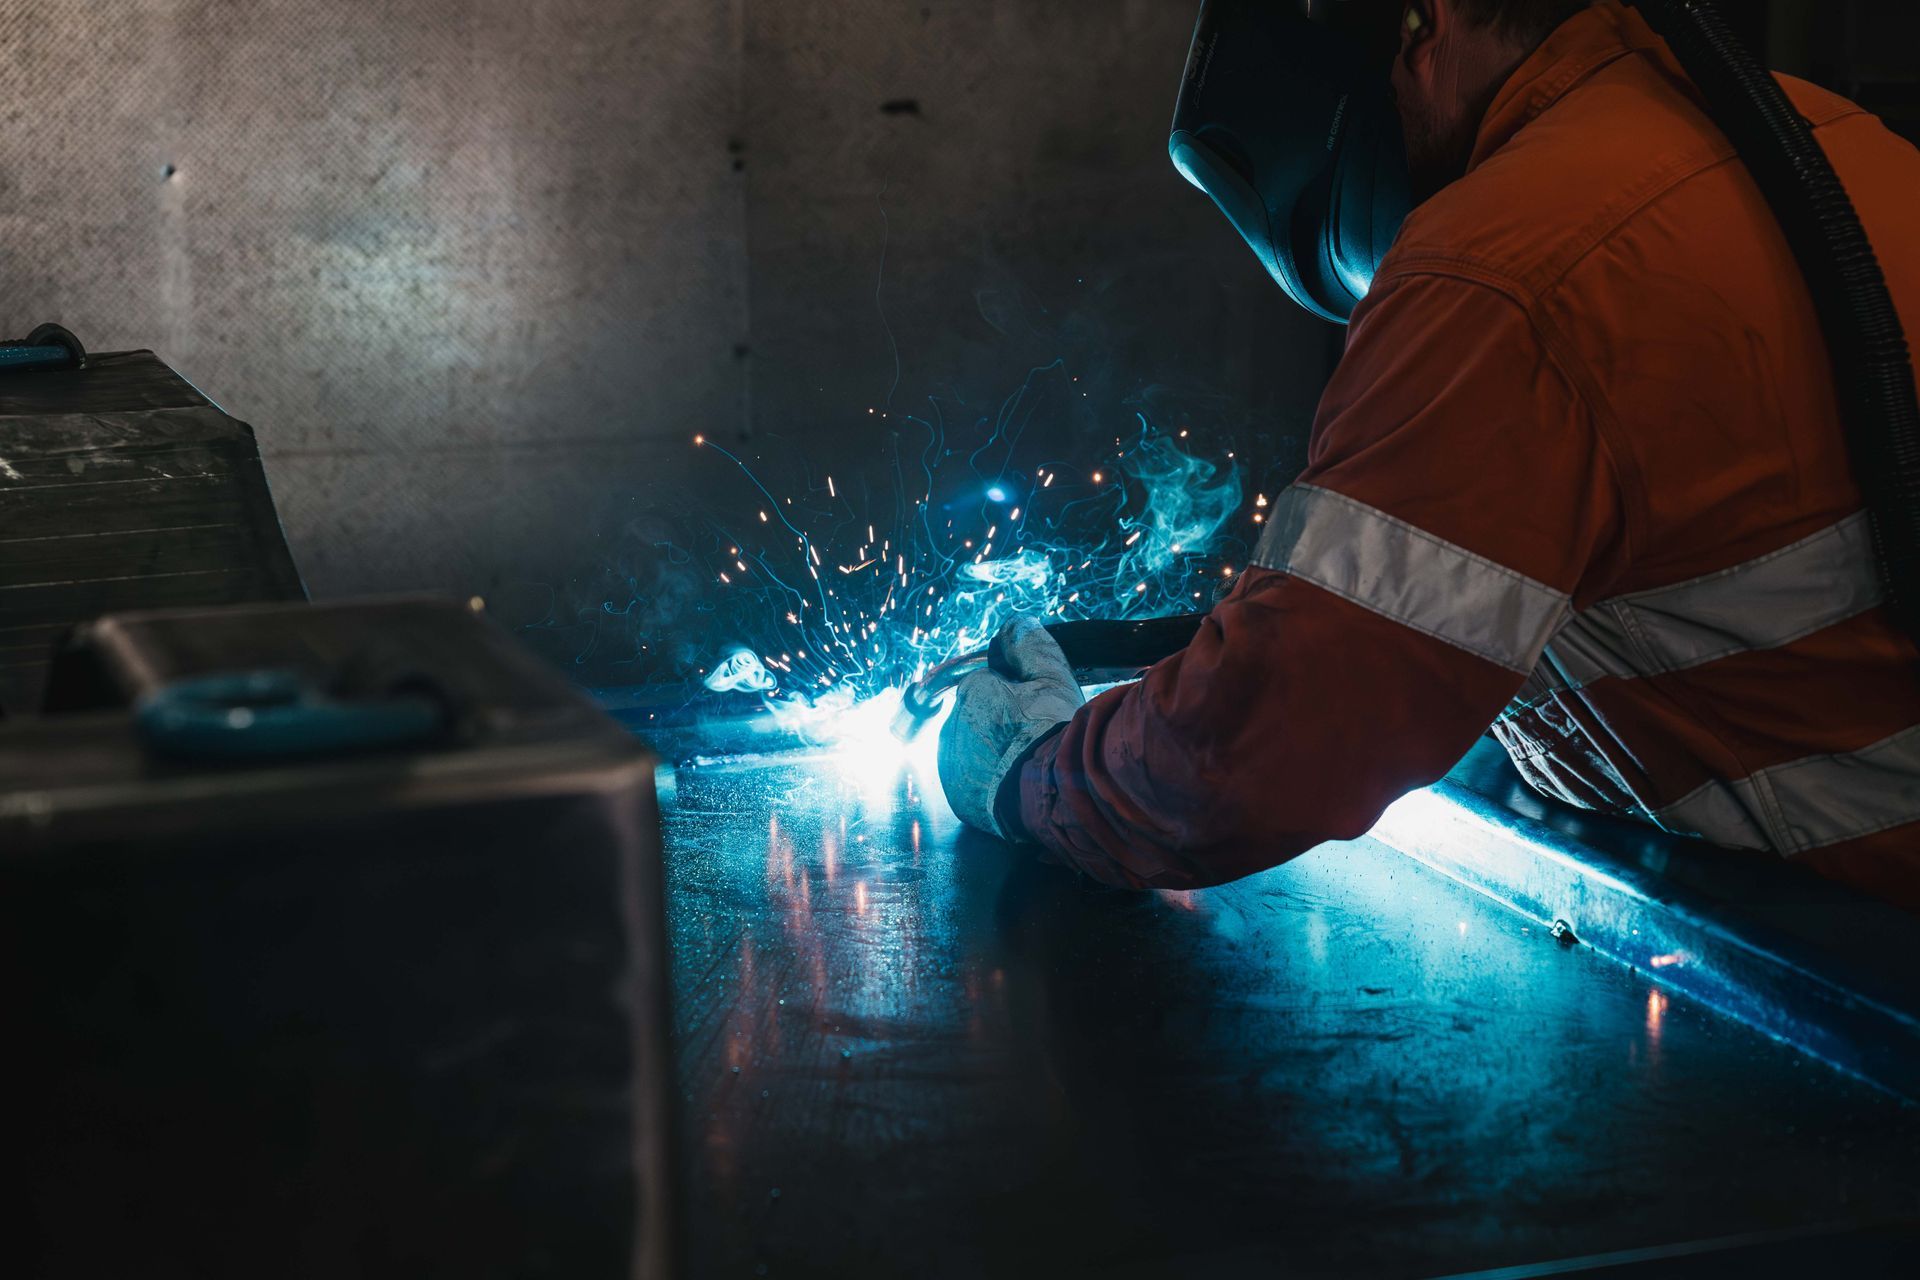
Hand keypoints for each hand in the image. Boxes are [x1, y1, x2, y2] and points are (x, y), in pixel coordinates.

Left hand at [937, 617, 1085, 838]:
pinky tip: (1020, 784)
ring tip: (1031, 764)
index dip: (1022, 694)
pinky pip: (976, 782)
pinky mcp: (959, 798)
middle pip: (983, 715)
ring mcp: (953, 765)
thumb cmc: (1055, 732)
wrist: (1054, 796)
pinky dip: (994, 782)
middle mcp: (952, 725)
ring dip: (998, 752)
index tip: (1042, 711)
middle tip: (1039, 738)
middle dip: (1006, 722)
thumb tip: (1015, 624)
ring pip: (977, 748)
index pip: (993, 682)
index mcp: (972, 691)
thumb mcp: (1052, 675)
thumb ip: (1029, 642)